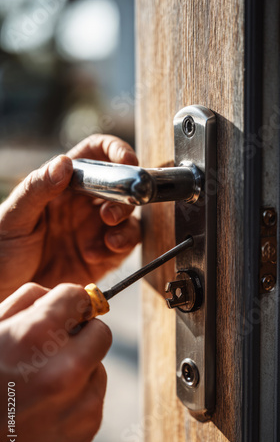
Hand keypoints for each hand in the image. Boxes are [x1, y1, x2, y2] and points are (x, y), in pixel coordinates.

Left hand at [0, 134, 140, 301]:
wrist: (3, 289)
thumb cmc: (2, 248)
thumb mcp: (14, 216)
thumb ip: (38, 188)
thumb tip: (64, 163)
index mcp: (63, 184)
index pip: (96, 154)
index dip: (116, 151)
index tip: (127, 162)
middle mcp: (83, 203)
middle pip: (121, 184)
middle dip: (126, 194)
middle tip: (111, 213)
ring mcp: (94, 229)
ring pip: (128, 215)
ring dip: (125, 222)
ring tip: (108, 238)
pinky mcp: (102, 256)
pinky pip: (123, 246)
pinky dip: (118, 247)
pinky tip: (94, 254)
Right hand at [0, 282, 110, 441]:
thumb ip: (28, 301)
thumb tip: (65, 297)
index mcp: (36, 335)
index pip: (78, 296)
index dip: (67, 302)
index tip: (62, 310)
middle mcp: (66, 368)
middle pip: (100, 331)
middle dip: (80, 333)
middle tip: (55, 346)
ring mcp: (79, 402)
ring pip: (97, 366)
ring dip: (78, 367)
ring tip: (41, 384)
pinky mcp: (85, 429)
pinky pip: (93, 397)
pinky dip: (76, 397)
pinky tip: (44, 408)